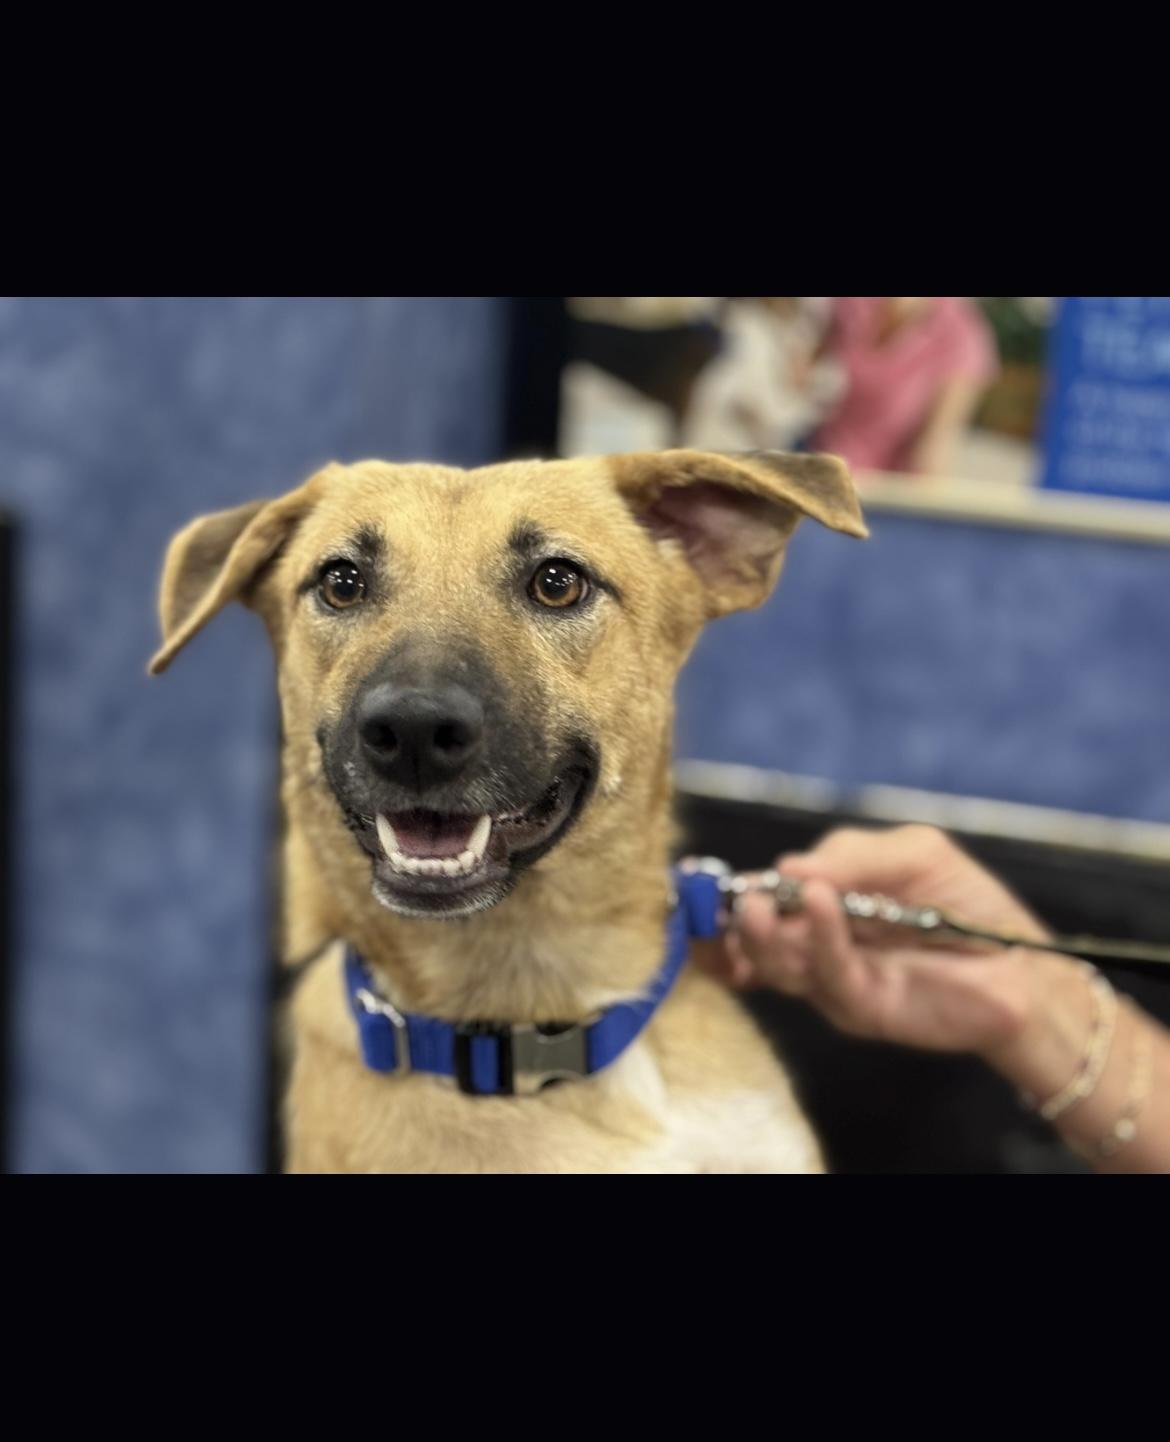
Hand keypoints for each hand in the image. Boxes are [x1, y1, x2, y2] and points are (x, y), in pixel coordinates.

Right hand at [713, 824, 1063, 1057]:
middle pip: (755, 937)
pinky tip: (820, 904)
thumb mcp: (912, 854)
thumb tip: (788, 867)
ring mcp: (834, 979)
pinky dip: (819, 937)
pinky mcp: (859, 1008)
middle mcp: (816, 944)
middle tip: (725, 897)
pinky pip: (828, 974)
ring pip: (778, 962)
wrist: (1022, 966)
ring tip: (759, 903)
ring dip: (763, 932)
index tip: (695, 881)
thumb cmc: (966, 903)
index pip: (762, 899)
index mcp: (820, 904)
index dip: (727, 893)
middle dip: (732, 918)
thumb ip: (852, 855)